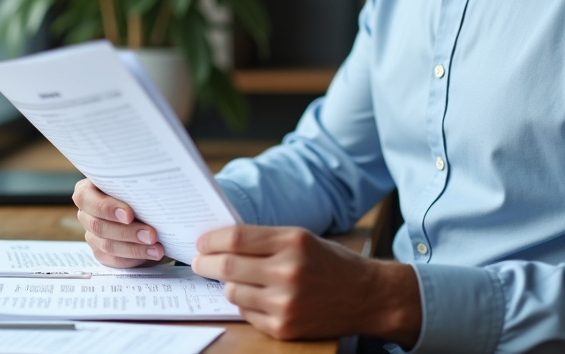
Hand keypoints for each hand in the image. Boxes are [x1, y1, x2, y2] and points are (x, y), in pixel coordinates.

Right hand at [71, 179, 164, 267]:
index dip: (106, 208)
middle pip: (99, 226)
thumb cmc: (134, 190)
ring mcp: (92, 235)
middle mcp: (86, 214)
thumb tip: (152, 191)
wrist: (142, 207)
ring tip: (157, 249)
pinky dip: (134, 259)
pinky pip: (115, 260)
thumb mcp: (131, 183)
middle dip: (128, 232)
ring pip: (108, 246)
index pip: (86, 199)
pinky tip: (150, 255)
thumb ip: (132, 186)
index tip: (129, 215)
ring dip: (135, 248)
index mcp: (87, 192)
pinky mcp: (102, 253)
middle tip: (151, 235)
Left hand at [192, 225, 421, 345]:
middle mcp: (288, 271)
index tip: (201, 242)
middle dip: (205, 263)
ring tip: (234, 278)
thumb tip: (219, 241)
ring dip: (227, 284)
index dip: (211, 240)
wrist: (366, 296)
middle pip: (227, 266)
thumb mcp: (301, 239)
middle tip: (199, 261)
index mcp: (293, 242)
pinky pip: (246, 312)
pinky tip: (257, 295)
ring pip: (232, 291)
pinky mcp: (284, 326)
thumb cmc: (330, 263)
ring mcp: (285, 302)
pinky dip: (244, 302)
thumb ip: (264, 240)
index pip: (236, 238)